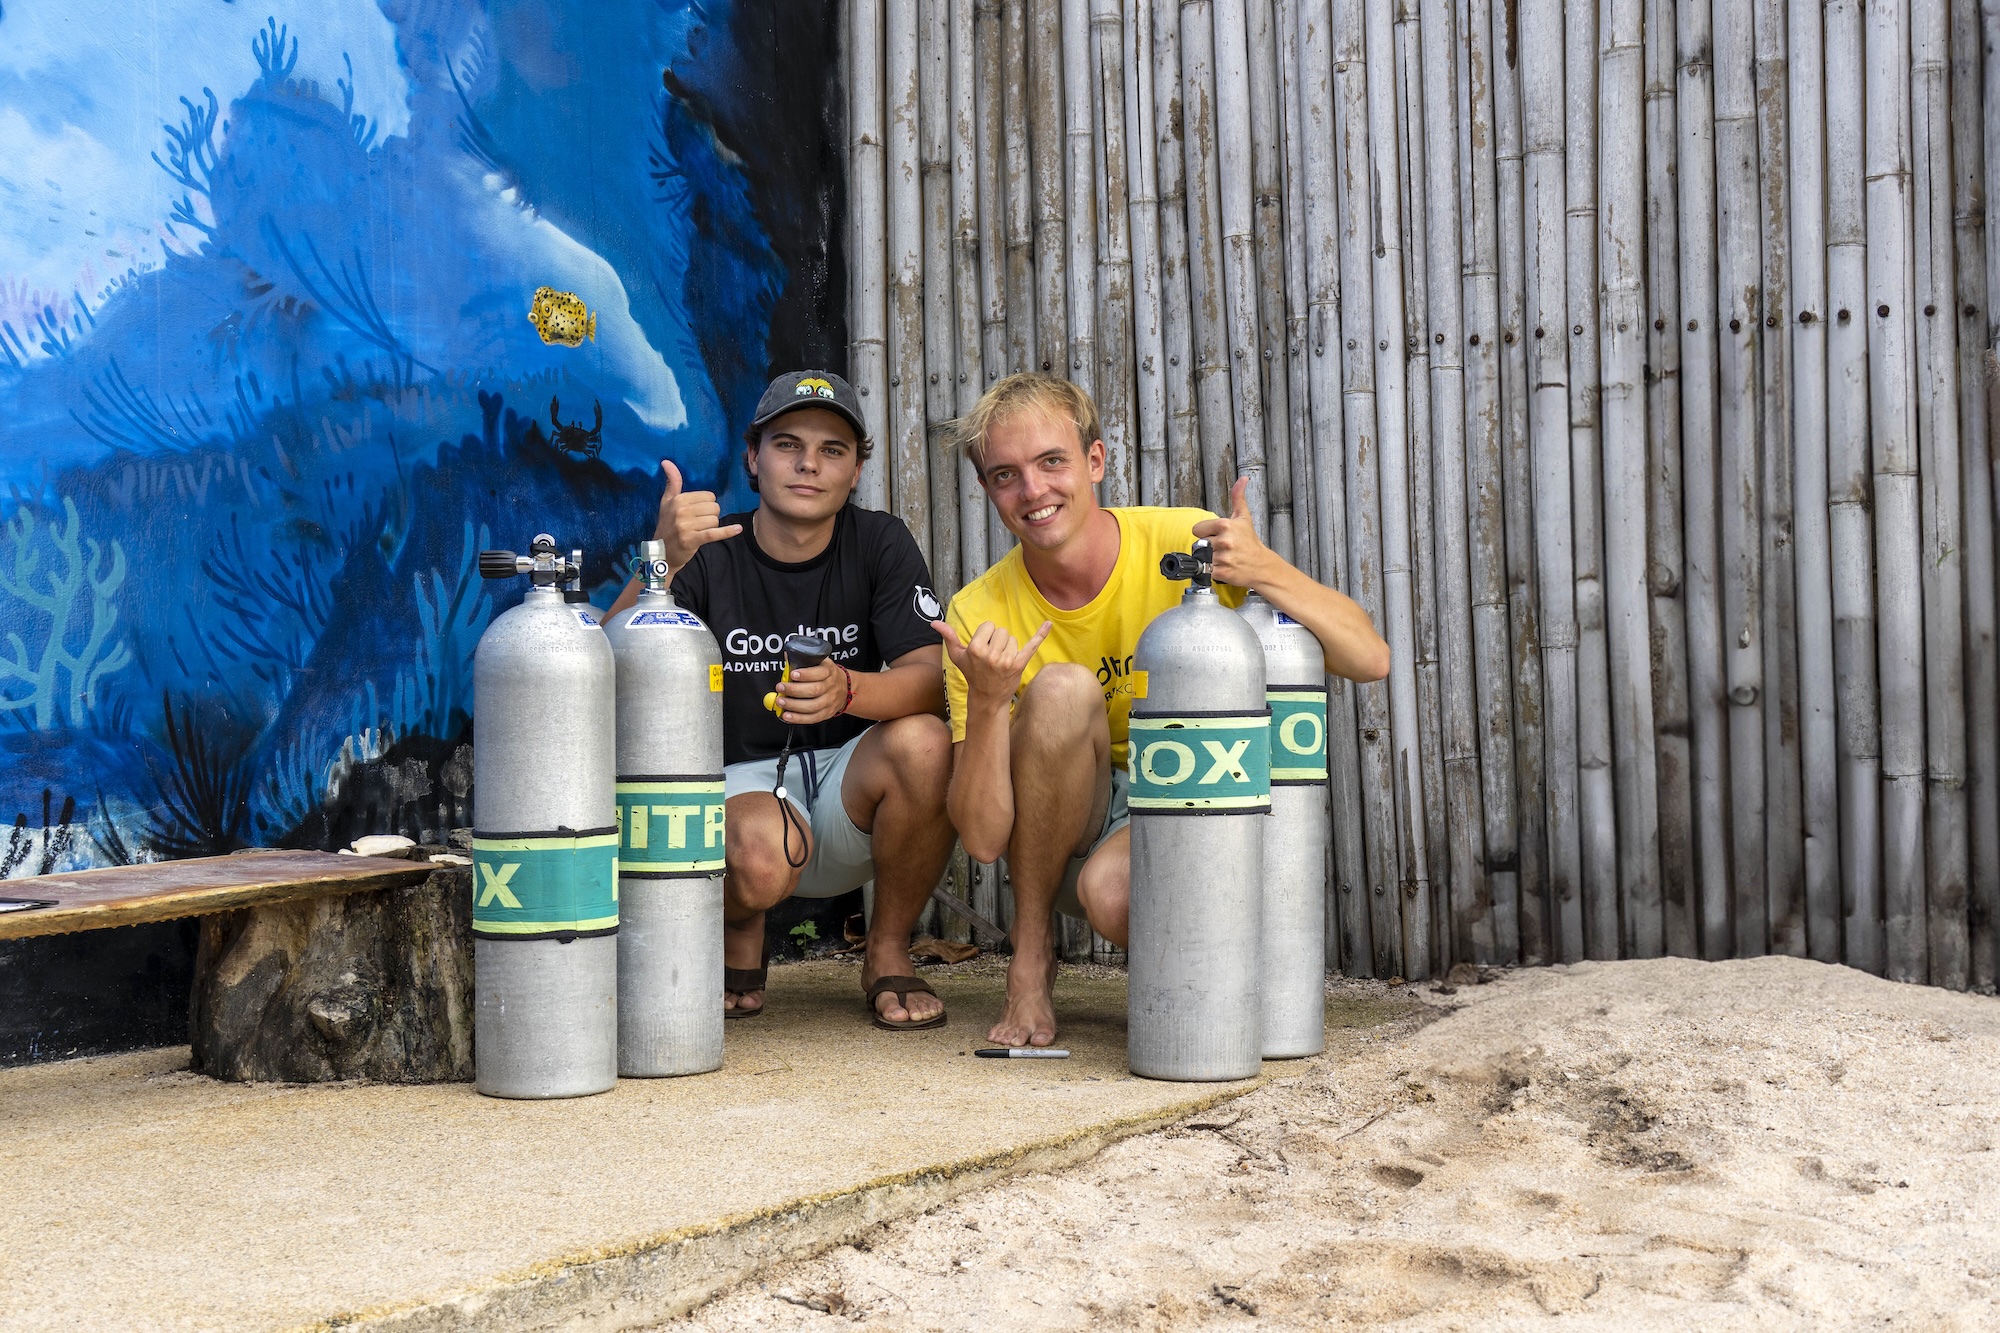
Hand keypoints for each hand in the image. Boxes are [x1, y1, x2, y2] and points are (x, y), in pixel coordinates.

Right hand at [655, 459, 741, 569]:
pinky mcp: (693, 539)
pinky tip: (738, 529)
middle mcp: (681, 511)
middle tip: (699, 524)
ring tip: (700, 531)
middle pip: (714, 507)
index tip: (696, 513)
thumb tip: (666, 461)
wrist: (661, 553)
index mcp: (678, 499)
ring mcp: (686, 526)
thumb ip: (672, 482)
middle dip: (711, 516)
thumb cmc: (666, 525)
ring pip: (715, 520)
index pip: (708, 496)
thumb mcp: (666, 502)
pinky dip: (728, 531)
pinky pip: (715, 533)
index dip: (706, 505)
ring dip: (712, 527)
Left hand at [775, 662, 848, 725]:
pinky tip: (788, 715)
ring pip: (812, 706)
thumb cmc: (827, 675)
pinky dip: (799, 718)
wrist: (844, 688)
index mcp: (828, 671)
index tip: (792, 674)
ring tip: (781, 702)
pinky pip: (812, 718)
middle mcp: (830, 686)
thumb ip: (804, 661)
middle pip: (814, 690)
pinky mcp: (826, 713)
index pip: (819, 673)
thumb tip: (787, 657)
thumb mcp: (820, 663)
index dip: (805, 674)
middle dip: (794, 690)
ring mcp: (829, 701)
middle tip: (781, 688)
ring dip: (794, 705)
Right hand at [933, 618, 1052, 707]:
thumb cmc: (972, 674)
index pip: (988, 626)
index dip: (986, 635)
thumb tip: (934, 622)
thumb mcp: (958, 656)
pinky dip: (1041, 634)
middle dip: (998, 641)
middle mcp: (991, 654)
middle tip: (993, 657)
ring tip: (1001, 661)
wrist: (987, 697)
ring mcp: (1006, 660)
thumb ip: (948, 637)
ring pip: (1013, 639)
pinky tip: (1049, 624)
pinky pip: (1032, 645)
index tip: (983, 648)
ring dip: (1009, 647)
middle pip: (1001, 631)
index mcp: (975, 648)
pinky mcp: (1019, 665)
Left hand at [1192, 476, 1274, 588]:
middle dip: (1209, 547)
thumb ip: (1238, 497)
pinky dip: (1213, 571)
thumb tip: (1242, 479)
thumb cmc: (1250, 542)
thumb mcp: (1243, 517)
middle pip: (1199, 544)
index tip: (1217, 536)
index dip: (1206, 533)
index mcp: (1225, 525)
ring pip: (1202, 558)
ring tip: (1225, 558)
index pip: (1197, 529)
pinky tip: (1225, 567)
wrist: (1262, 565)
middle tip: (1224, 548)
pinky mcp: (1221, 572)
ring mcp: (1222, 558)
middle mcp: (1224, 541)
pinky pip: (1206, 571)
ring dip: (1210, 560)